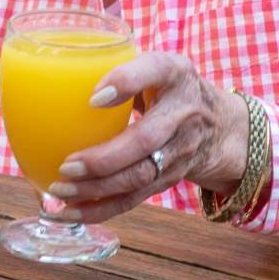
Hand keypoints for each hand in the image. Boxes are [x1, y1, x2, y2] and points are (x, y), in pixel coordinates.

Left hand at [43, 50, 248, 225]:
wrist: (223, 128)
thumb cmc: (170, 89)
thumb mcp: (157, 67)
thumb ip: (121, 67)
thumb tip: (55, 77)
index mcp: (175, 74)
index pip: (155, 71)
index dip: (126, 83)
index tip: (93, 97)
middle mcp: (182, 113)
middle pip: (145, 141)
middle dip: (104, 159)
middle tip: (65, 165)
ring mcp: (179, 151)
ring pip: (138, 177)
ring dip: (96, 189)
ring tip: (59, 191)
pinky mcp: (169, 178)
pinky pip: (134, 198)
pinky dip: (100, 209)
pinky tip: (69, 212)